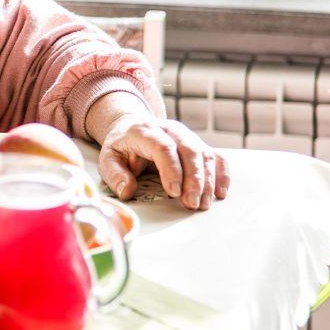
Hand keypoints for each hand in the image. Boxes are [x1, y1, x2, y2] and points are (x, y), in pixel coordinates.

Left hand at [96, 114, 228, 210]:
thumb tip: (127, 191)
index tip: (174, 192)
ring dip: (208, 181)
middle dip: (194, 179)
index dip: (171, 169)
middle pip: (189, 149)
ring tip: (203, 204)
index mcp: (144, 131)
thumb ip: (115, 175)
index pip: (163, 147)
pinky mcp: (197, 144)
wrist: (131, 125)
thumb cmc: (121, 146)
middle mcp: (169, 130)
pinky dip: (221, 174)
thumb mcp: (108, 159)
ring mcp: (186, 135)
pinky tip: (220, 192)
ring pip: (204, 154)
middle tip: (192, 204)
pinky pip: (215, 156)